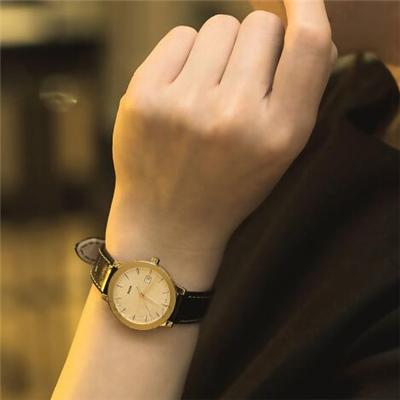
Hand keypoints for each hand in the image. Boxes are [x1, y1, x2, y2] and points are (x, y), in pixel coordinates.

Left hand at [106, 1, 335, 267]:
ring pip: (218, 25)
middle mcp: (233, 117)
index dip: (309, 8)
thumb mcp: (279, 153)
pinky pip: (180, 36)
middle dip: (255, 45)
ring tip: (208, 92)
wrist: (169, 223)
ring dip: (219, 50)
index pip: (310, 45)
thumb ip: (298, 93)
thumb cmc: (229, 186)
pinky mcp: (144, 97)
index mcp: (278, 134)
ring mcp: (185, 106)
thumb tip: (301, 24)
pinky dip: (185, 55)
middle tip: (238, 81)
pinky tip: (181, 91)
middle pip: (260, 25)